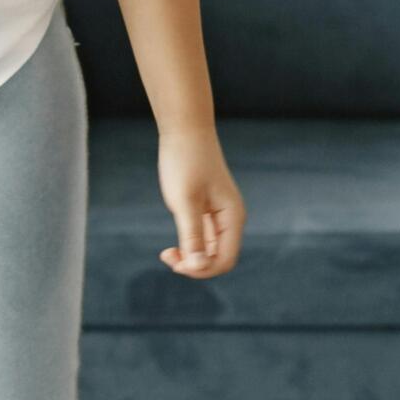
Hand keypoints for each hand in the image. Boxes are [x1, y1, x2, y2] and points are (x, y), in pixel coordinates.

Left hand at [157, 125, 244, 278]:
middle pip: (218, 259)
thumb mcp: (185, 202)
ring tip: (166, 252)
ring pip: (209, 251)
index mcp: (233, 217)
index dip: (202, 270)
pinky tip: (171, 244)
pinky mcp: (207, 209)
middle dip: (195, 266)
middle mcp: (230, 218)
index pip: (225, 261)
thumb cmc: (185, 162)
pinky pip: (202, 239)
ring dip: (190, 258)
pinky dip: (188, 246)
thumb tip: (198, 267)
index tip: (176, 262)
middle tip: (167, 256)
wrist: (184, 130)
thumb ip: (192, 236)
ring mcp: (219, 214)